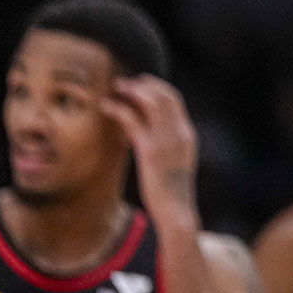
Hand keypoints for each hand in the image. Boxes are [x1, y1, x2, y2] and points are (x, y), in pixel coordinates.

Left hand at [102, 75, 199, 228]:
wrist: (176, 211)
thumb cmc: (172, 192)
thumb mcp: (176, 163)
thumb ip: (169, 146)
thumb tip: (154, 136)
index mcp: (187, 134)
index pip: (175, 99)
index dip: (157, 87)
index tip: (141, 83)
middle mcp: (180, 133)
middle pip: (165, 95)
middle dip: (145, 84)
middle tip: (126, 81)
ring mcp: (166, 140)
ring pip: (150, 102)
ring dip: (132, 90)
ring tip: (116, 87)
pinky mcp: (150, 150)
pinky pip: (132, 120)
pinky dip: (118, 109)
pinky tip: (106, 107)